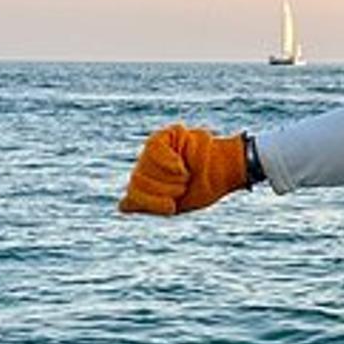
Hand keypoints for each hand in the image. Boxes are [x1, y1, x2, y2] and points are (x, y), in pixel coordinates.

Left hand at [118, 125, 247, 214]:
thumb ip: (147, 204)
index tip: (172, 205)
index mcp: (147, 183)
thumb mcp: (174, 205)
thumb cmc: (201, 189)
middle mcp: (146, 165)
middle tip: (182, 186)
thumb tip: (120, 206)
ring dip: (169, 177)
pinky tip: (180, 165)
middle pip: (137, 181)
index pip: (133, 195)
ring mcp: (152, 151)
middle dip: (163, 190)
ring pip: (144, 167)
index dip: (153, 203)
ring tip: (185, 175)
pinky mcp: (163, 137)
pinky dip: (168, 162)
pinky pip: (153, 149)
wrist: (223, 174)